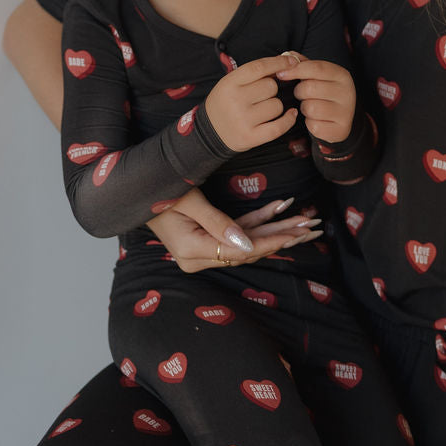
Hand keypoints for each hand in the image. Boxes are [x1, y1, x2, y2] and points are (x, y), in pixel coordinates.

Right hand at [147, 189, 321, 273]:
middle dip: (281, 237)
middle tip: (310, 228)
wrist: (135, 188)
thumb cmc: (157, 189)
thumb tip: (247, 245)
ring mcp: (202, 249)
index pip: (239, 251)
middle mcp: (197, 256)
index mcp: (191, 252)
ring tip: (304, 221)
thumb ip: (217, 223)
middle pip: (248, 250)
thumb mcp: (188, 203)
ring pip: (247, 242)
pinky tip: (280, 208)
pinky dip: (258, 221)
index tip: (293, 235)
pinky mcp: (206, 238)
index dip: (268, 243)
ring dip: (275, 230)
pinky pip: (237, 231)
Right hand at [204, 55, 299, 151]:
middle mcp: (235, 100)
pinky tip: (290, 115)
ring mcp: (243, 120)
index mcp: (229, 83)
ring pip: (277, 105)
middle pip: (271, 86)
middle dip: (271, 90)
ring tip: (262, 110)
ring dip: (275, 106)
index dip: (278, 62)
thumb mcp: (230, 83)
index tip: (292, 61)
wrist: (210, 133)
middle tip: (260, 96)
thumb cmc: (225, 104)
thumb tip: (285, 63)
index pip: (259, 67)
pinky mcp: (251, 137)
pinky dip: (288, 120)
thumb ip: (253, 74)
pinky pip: (279, 126)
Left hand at [277, 56, 356, 144]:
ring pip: (310, 108)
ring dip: (304, 108)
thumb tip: (286, 56)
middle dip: (299, 91)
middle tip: (302, 94)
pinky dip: (310, 123)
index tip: (280, 74)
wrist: (340, 117)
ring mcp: (346, 112)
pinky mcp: (340, 130)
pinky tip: (316, 119)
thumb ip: (302, 63)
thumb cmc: (323, 91)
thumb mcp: (317, 75)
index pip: (316, 68)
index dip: (295, 69)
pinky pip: (314, 125)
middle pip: (310, 88)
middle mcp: (347, 92)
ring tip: (310, 106)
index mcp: (342, 75)